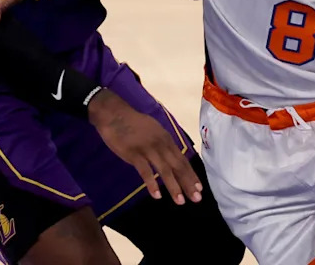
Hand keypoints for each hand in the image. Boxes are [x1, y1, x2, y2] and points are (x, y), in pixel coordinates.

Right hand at [88, 89, 202, 204]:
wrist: (114, 114)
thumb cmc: (134, 123)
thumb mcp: (155, 130)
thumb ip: (163, 144)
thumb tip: (172, 157)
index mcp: (166, 139)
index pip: (182, 159)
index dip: (191, 174)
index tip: (199, 188)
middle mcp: (161, 144)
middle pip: (177, 166)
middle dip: (188, 183)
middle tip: (197, 198)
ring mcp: (148, 149)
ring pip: (164, 170)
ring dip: (173, 186)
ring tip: (180, 201)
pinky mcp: (134, 154)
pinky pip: (145, 171)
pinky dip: (151, 183)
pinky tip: (157, 196)